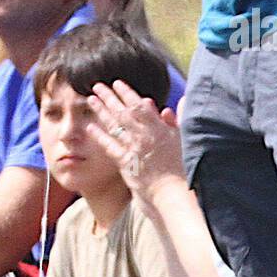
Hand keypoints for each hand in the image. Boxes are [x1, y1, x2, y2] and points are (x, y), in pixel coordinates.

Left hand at [87, 81, 184, 204]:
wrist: (174, 193)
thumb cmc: (184, 168)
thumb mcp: (185, 140)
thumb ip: (179, 120)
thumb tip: (180, 101)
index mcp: (159, 128)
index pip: (140, 106)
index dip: (127, 93)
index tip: (117, 83)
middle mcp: (144, 136)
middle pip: (123, 112)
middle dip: (109, 97)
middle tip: (97, 86)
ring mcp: (133, 149)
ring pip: (114, 126)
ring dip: (101, 111)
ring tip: (91, 99)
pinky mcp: (126, 163)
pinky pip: (110, 146)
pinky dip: (99, 135)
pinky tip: (90, 127)